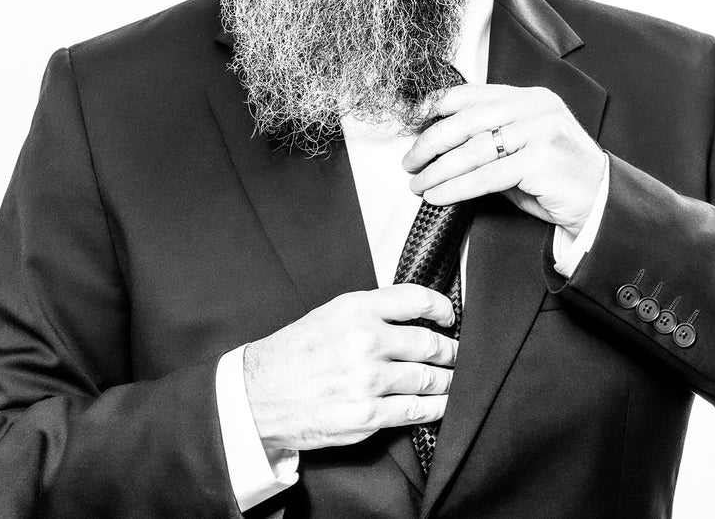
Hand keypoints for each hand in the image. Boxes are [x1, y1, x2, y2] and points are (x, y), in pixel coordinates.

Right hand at [243, 284, 457, 452]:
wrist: (258, 397)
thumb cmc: (293, 354)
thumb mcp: (329, 315)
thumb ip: (370, 312)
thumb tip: (412, 316)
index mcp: (356, 309)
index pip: (416, 299)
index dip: (442, 307)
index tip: (449, 317)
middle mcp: (365, 341)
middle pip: (430, 344)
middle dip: (451, 351)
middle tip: (456, 354)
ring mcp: (368, 381)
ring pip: (429, 379)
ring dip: (447, 381)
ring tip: (451, 380)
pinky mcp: (368, 415)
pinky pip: (417, 410)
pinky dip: (436, 407)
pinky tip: (440, 403)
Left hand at [403, 84, 603, 236]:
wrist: (598, 202)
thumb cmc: (556, 178)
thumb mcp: (520, 149)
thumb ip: (488, 140)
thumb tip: (440, 145)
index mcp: (529, 98)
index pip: (472, 94)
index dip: (437, 108)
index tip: (415, 125)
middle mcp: (535, 108)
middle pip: (468, 120)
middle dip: (431, 142)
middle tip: (410, 161)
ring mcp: (540, 131)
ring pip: (474, 149)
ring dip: (438, 170)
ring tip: (419, 183)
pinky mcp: (541, 159)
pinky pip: (486, 175)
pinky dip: (456, 188)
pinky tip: (438, 194)